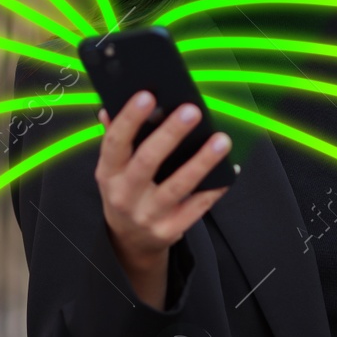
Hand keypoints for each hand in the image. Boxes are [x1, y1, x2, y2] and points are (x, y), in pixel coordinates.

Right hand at [95, 90, 231, 308]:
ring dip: (201, 161)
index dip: (130, 118)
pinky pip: (197, 207)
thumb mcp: (113, 170)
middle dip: (170, 134)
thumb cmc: (125, 192)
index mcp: (108, 174)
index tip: (147, 95)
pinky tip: (228, 171)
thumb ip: (115, 139)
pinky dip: (214, 188)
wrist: (129, 241)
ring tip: (221, 140)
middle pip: (147, 162)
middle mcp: (124, 195)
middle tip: (191, 111)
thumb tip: (111, 107)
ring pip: (177, 186)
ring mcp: (147, 215)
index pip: (115, 143)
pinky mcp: (170, 230)